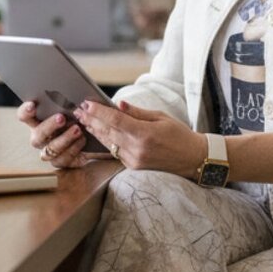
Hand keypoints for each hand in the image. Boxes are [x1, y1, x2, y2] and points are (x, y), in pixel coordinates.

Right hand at [17, 100, 90, 168]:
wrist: (91, 135)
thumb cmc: (79, 117)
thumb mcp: (75, 107)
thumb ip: (69, 102)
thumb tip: (75, 98)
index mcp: (37, 121)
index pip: (24, 116)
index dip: (25, 111)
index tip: (32, 105)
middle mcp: (40, 137)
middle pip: (38, 135)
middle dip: (49, 126)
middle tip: (61, 118)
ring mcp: (49, 151)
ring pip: (50, 149)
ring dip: (64, 139)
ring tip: (77, 129)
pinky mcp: (61, 161)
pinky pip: (63, 159)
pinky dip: (73, 149)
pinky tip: (82, 139)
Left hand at [73, 99, 205, 178]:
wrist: (194, 160)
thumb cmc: (180, 135)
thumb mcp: (161, 117)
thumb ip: (137, 113)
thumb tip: (117, 105)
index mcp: (144, 134)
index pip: (115, 120)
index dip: (98, 112)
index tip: (87, 104)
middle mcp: (137, 149)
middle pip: (107, 132)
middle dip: (91, 120)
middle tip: (78, 110)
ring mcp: (134, 161)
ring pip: (108, 143)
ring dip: (95, 131)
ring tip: (83, 120)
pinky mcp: (134, 167)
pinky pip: (115, 152)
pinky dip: (105, 141)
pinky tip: (97, 133)